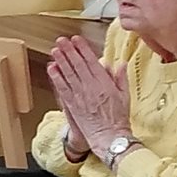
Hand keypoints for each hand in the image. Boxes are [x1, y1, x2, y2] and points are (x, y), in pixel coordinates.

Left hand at [46, 35, 131, 153]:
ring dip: (61, 61)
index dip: (83, 49)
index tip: (77, 39)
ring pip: (69, 74)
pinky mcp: (72, 105)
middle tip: (62, 40)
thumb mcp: (125, 96)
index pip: (92, 62)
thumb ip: (121, 78)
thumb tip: (119, 64)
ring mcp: (80, 96)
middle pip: (78, 65)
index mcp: (105, 84)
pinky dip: (56, 77)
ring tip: (55, 50)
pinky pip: (62, 88)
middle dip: (69, 51)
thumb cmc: (118, 119)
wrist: (109, 137)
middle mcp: (91, 88)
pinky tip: (52, 68)